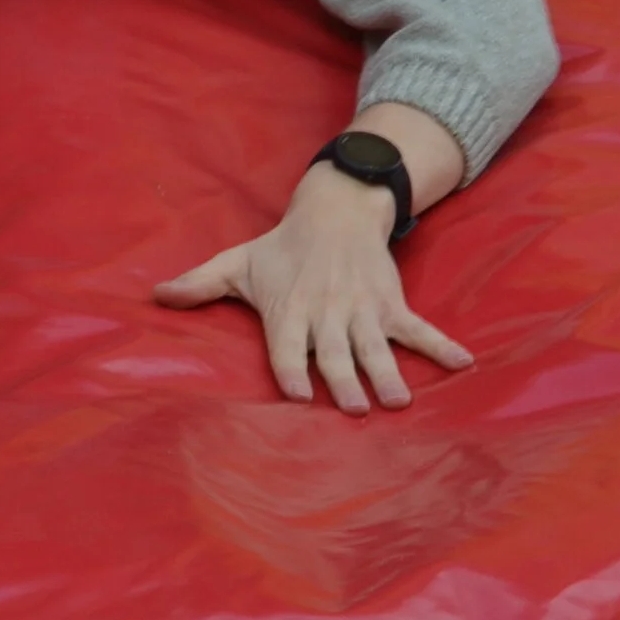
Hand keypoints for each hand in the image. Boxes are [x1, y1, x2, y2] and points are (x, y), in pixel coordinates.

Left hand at [155, 156, 472, 414]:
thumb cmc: (282, 248)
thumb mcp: (237, 262)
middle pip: (335, 352)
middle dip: (345, 380)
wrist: (336, 210)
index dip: (292, 368)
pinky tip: (464, 363)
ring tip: (401, 401)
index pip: (287, 345)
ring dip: (389, 373)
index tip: (299, 395)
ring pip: (376, 346)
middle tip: (355, 409)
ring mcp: (362, 309)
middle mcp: (325, 312)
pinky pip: (418, 329)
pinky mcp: (391, 303)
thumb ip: (199, 284)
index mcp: (287, 309)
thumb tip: (155, 296)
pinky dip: (441, 345)